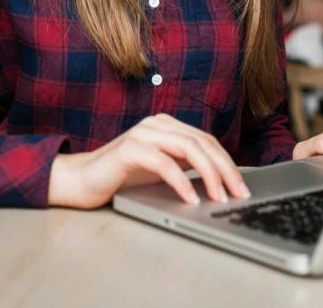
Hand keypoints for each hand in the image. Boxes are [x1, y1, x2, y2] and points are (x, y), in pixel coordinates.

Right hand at [48, 114, 250, 209]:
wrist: (80, 180)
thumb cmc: (121, 178)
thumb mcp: (160, 170)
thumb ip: (184, 166)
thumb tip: (220, 181)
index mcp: (167, 125)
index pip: (206, 140)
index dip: (227, 162)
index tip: (241, 186)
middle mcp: (157, 124)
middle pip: (202, 143)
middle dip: (225, 169)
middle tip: (239, 194)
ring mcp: (143, 133)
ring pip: (188, 149)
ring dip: (209, 175)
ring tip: (219, 197)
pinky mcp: (130, 148)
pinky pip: (164, 163)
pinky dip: (181, 182)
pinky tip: (190, 199)